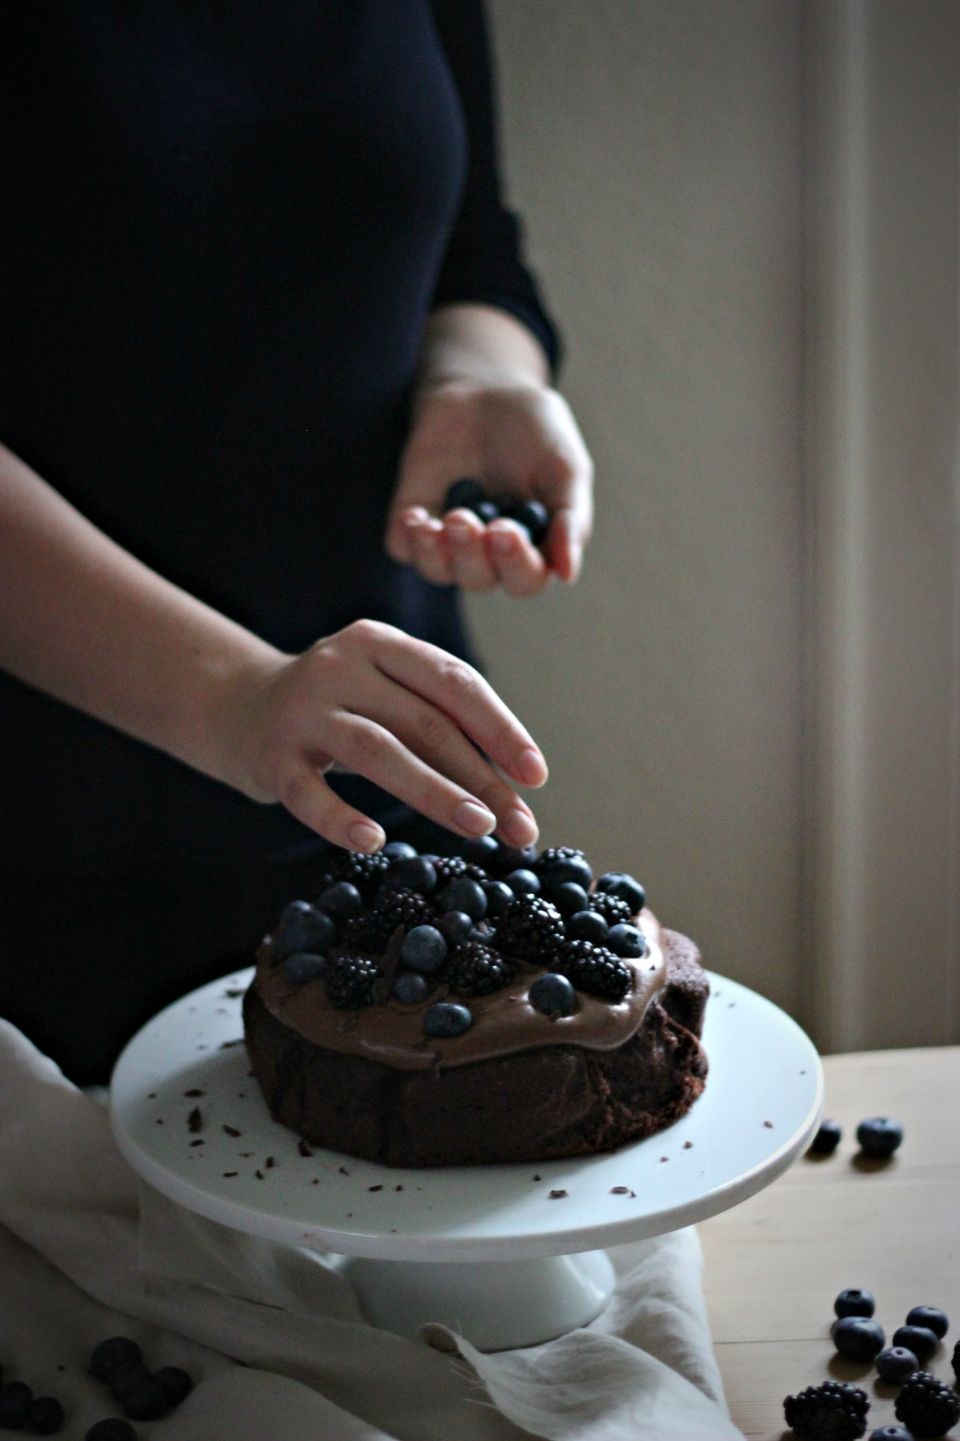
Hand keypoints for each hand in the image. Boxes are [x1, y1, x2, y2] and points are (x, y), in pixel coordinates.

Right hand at [216, 619, 546, 853]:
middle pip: (425, 722)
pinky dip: (341, 819)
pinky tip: (373, 841)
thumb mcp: (385, 695)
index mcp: (380, 642)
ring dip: (435, 792)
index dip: (500, 729)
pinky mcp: (273, 756)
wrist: (238, 709)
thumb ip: (439, 728)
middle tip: (519, 826)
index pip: (454, 681)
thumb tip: (516, 793)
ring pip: (378, 751)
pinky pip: (310, 793)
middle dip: (480, 777)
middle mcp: (340, 666)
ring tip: (478, 828)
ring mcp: (303, 710)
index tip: (535, 776)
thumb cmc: (340, 709)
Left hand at [386, 379, 593, 596]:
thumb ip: (570, 518)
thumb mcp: (566, 466)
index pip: (525, 578)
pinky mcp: (413, 516)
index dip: (514, 564)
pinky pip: (402, 547)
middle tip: (466, 519)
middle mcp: (489, 553)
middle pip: (479, 578)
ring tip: (437, 521)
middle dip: (470, 555)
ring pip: (438, 570)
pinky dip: (406, 540)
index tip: (504, 530)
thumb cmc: (536, 429)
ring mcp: (447, 538)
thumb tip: (567, 574)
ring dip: (435, 553)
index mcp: (532, 547)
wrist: (486, 388)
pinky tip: (414, 516)